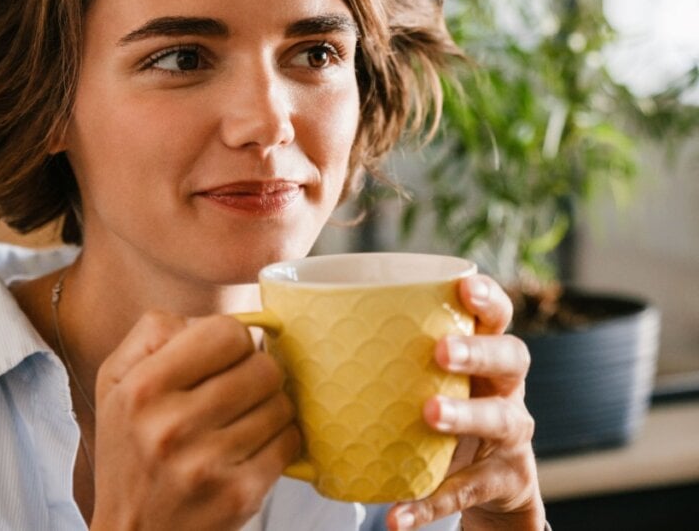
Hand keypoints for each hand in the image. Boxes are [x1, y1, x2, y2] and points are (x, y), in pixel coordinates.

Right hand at [91, 311, 299, 530]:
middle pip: (262, 366)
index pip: (226, 331)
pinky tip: (251, 446)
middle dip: (256, 372)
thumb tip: (209, 319)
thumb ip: (153, 332)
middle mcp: (172, 426)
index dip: (233, 340)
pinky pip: (289, 442)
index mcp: (143, 389)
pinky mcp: (240, 495)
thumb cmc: (127, 451)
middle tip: (238, 389)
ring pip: (280, 403)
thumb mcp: (114, 381)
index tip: (224, 357)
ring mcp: (208, 464)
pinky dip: (278, 439)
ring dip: (268, 406)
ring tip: (241, 420)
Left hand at [387, 275, 546, 530]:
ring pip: (501, 419)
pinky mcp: (504, 481)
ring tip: (430, 414)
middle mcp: (506, 387)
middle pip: (510, 357)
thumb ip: (379, 352)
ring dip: (465, 415)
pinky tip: (398, 516)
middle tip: (441, 351)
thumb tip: (284, 328)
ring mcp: (511, 434)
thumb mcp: (424, 377)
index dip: (487, 298)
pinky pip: (467, 490)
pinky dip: (431, 503)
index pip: (497, 315)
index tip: (464, 286)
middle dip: (477, 351)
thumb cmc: (440, 405)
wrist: (488, 482)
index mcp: (484, 352)